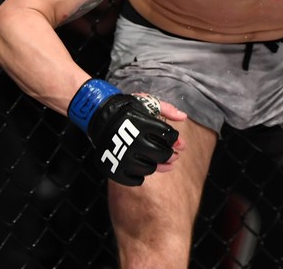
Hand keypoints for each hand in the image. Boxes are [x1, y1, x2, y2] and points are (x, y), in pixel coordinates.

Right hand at [68, 79, 185, 185]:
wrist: (98, 115)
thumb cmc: (126, 109)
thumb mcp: (146, 102)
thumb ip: (166, 109)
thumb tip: (184, 117)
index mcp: (142, 124)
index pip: (168, 135)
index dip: (175, 138)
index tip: (174, 138)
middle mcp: (132, 141)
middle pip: (161, 154)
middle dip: (170, 154)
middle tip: (173, 154)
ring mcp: (122, 157)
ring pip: (150, 168)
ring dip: (157, 166)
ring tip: (159, 161)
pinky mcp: (113, 169)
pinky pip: (134, 180)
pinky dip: (141, 177)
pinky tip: (144, 169)